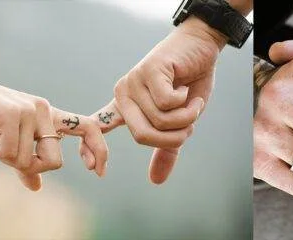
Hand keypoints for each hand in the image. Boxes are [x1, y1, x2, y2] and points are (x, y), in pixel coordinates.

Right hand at [0, 69, 107, 190]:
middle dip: (29, 167)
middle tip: (6, 151)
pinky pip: (10, 153)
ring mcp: (30, 111)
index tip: (97, 171)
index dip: (98, 149)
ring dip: (4, 157)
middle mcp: (44, 111)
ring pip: (27, 160)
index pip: (88, 128)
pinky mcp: (14, 114)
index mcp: (48, 116)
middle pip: (53, 162)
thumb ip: (23, 164)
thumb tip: (37, 187)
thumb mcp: (6, 144)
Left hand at [110, 17, 224, 183]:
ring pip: (159, 120)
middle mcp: (123, 95)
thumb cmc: (189, 82)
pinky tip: (187, 88)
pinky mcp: (148, 71)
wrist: (201, 47)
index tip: (94, 170)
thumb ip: (166, 148)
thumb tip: (156, 181)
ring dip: (185, 117)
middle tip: (189, 124)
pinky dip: (186, 102)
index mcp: (125, 108)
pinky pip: (167, 103)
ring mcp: (133, 82)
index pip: (98, 128)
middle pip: (142, 136)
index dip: (91, 149)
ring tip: (191, 102)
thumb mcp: (179, 121)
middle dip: (173, 136)